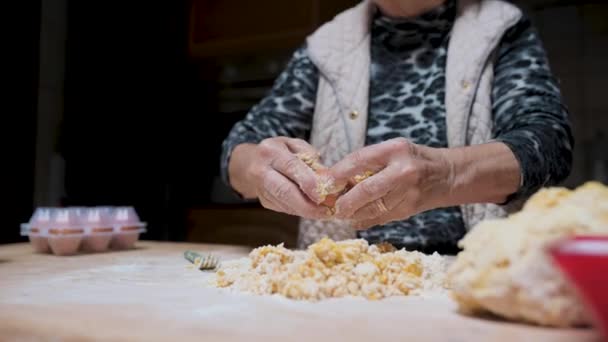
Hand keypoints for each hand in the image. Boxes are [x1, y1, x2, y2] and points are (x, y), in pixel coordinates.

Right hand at [240, 137, 329, 218]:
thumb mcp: (295, 144)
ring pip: (286, 204)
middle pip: (284, 191)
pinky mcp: (264, 201)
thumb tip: (324, 177)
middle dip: (307, 205)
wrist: (252, 162)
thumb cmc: (280, 151)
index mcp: (271, 151)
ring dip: (307, 211)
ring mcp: (261, 188)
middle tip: (326, 211)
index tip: (324, 194)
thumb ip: (310, 156)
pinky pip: (285, 208)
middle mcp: (262, 170)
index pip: (291, 167)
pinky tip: (312, 210)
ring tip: (324, 212)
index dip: (308, 182)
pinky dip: (301, 210)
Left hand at [330, 138, 451, 228]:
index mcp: (394, 149)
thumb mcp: (392, 151)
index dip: (338, 173)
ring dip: (353, 213)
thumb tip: (334, 180)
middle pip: (367, 189)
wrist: (447, 175)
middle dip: (346, 201)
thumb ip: (368, 163)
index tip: (324, 183)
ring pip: (373, 208)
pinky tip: (355, 219)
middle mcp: (403, 170)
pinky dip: (365, 220)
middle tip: (333, 207)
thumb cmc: (412, 159)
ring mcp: (408, 192)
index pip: (359, 160)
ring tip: (340, 214)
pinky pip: (382, 218)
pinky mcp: (410, 209)